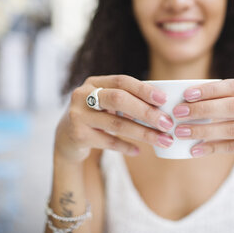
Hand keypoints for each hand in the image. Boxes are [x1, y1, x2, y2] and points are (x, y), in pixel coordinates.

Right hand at [54, 74, 174, 163]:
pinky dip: (126, 147)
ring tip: (162, 140)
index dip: (144, 89)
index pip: (122, 81)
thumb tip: (162, 106)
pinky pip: (108, 142)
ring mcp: (78, 115)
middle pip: (119, 100)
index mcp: (94, 82)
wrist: (66, 136)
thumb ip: (127, 100)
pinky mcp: (78, 135)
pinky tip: (138, 151)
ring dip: (143, 133)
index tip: (164, 99)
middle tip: (167, 123)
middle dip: (146, 112)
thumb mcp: (106, 102)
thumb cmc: (96, 115)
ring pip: (116, 124)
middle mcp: (83, 95)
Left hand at [172, 79, 233, 169]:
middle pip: (232, 106)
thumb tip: (187, 101)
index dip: (209, 89)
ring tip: (182, 132)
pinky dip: (212, 148)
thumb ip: (226, 100)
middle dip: (202, 109)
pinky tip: (195, 149)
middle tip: (179, 113)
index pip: (233, 86)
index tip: (186, 94)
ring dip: (203, 131)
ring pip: (232, 129)